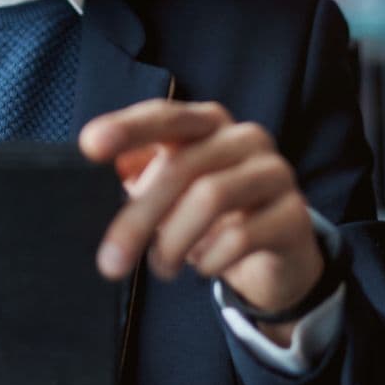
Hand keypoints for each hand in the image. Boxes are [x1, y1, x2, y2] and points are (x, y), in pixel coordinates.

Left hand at [79, 100, 322, 344]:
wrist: (273, 256)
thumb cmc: (208, 215)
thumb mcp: (168, 193)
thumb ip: (136, 176)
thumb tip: (92, 174)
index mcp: (207, 123)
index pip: (165, 116)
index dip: (127, 128)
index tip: (89, 146)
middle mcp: (244, 137)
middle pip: (182, 166)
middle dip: (139, 217)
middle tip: (109, 262)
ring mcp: (274, 172)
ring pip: (211, 197)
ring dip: (174, 242)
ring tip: (161, 268)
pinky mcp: (294, 214)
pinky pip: (242, 235)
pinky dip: (211, 259)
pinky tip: (203, 267)